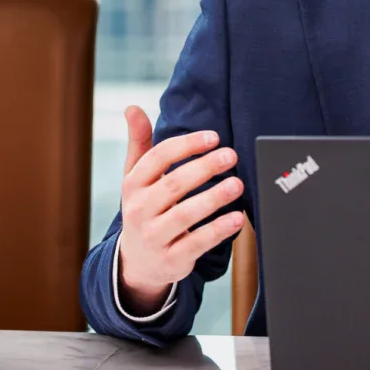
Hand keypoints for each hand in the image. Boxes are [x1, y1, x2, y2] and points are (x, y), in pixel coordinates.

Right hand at [116, 106, 244, 314]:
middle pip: (173, 185)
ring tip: (237, 184)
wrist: (137, 262)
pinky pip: (196, 243)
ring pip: (184, 215)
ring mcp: (154, 236)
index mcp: (133, 185)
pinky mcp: (171, 259)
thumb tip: (132, 107)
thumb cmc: (144, 208)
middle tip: (231, 155)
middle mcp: (139, 210)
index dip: (186, 146)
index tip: (213, 137)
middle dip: (204, 168)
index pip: (157, 159)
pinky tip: (237, 219)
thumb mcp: (136, 177)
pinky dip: (217, 231)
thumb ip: (140, 143)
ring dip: (213, 198)